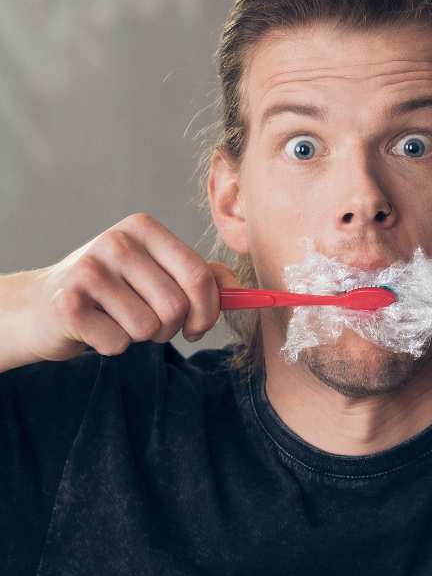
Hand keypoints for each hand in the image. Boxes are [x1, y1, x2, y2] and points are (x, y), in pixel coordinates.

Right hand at [0, 213, 239, 372]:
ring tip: (120, 321)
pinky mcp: (67, 303)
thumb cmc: (115, 292)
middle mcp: (116, 241)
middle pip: (177, 306)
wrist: (45, 306)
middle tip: (153, 325)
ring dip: (141, 337)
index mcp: (145, 229)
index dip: (208, 312)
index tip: (197, 325)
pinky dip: (113, 346)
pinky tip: (95, 328)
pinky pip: (119, 343)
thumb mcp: (158, 273)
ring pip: (149, 327)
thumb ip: (203, 277)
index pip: (200, 277)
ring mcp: (88, 269)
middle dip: (172, 328)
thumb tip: (241, 290)